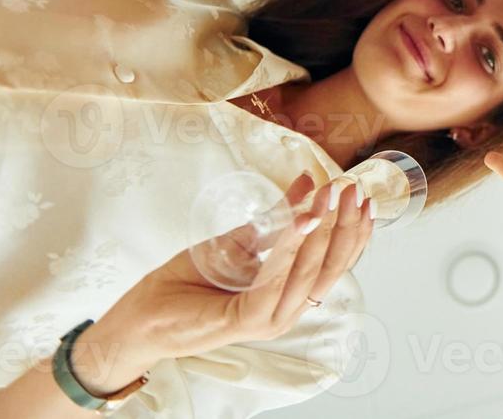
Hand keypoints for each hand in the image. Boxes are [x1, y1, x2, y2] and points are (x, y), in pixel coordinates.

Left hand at [83, 175, 373, 393]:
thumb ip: (276, 217)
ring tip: (331, 197)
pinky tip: (302, 219)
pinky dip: (291, 246)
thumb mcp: (239, 240)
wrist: (141, 317)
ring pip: (310, 274)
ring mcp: (268, 319)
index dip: (353, 230)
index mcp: (289, 296)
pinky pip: (277, 279)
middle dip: (344, 225)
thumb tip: (307, 182)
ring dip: (323, 231)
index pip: (335, 264)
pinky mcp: (246, 319)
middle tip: (350, 190)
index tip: (361, 197)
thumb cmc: (186, 285)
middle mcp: (287, 312)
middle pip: (331, 268)